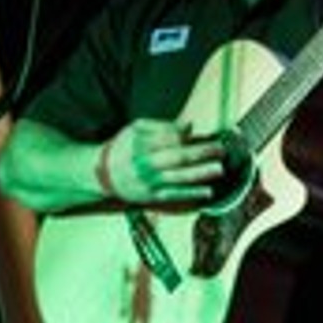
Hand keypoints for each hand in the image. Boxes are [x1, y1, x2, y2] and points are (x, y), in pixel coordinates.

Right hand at [102, 118, 225, 202]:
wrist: (102, 173)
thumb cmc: (123, 146)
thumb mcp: (136, 128)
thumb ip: (162, 126)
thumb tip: (189, 125)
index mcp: (141, 144)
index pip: (169, 138)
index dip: (185, 135)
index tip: (197, 132)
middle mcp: (146, 164)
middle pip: (178, 158)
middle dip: (202, 153)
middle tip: (220, 149)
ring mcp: (150, 182)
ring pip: (179, 178)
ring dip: (201, 174)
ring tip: (219, 169)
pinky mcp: (152, 197)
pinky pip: (175, 195)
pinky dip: (192, 194)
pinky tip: (207, 191)